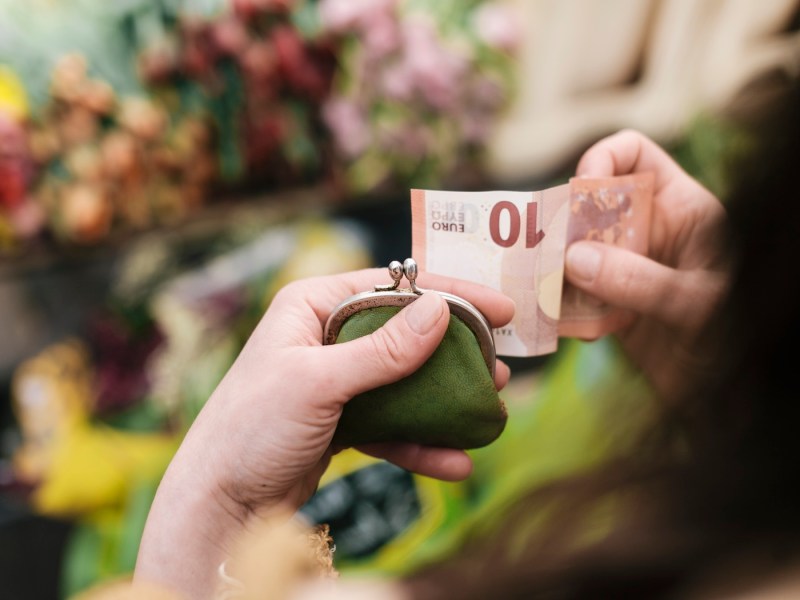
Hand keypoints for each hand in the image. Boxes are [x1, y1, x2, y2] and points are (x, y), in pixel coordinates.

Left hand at [135, 268, 513, 597]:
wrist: (217, 503)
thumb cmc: (250, 429)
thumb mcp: (317, 382)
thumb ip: (382, 350)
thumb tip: (441, 310)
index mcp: (312, 305)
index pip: (394, 287)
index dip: (450, 294)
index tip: (500, 308)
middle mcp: (325, 336)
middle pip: (406, 334)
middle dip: (455, 353)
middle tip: (499, 366)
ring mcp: (335, 381)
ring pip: (404, 381)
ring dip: (446, 398)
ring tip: (489, 408)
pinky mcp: (342, 421)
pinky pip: (392, 424)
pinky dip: (422, 442)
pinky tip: (454, 461)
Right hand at [564, 129, 729, 399]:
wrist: (727, 398)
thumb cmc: (735, 340)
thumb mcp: (697, 304)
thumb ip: (641, 280)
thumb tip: (573, 260)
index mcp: (681, 209)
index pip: (634, 155)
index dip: (602, 160)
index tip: (580, 191)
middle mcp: (648, 232)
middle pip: (589, 202)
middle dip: (563, 222)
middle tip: (546, 251)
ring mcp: (625, 268)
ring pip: (572, 249)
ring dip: (554, 268)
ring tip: (547, 291)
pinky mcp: (608, 304)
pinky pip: (570, 293)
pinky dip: (560, 306)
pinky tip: (573, 327)